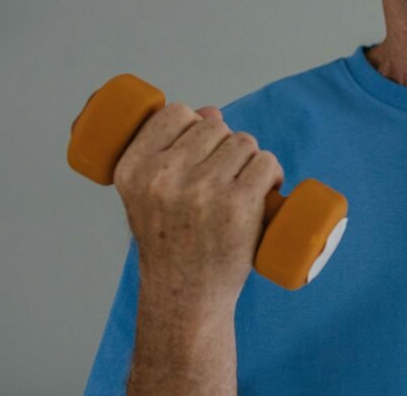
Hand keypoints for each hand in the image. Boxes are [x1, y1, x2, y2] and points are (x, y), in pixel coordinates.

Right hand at [112, 103, 283, 306]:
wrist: (185, 295)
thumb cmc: (171, 241)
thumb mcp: (150, 195)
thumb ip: (169, 151)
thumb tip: (211, 110)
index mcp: (132, 169)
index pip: (174, 113)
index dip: (194, 125)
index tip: (199, 151)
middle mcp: (163, 176)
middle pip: (215, 126)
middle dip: (225, 146)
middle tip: (224, 179)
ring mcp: (202, 190)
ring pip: (244, 142)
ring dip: (251, 160)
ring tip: (243, 188)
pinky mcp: (237, 204)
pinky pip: (266, 162)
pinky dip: (273, 172)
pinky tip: (267, 190)